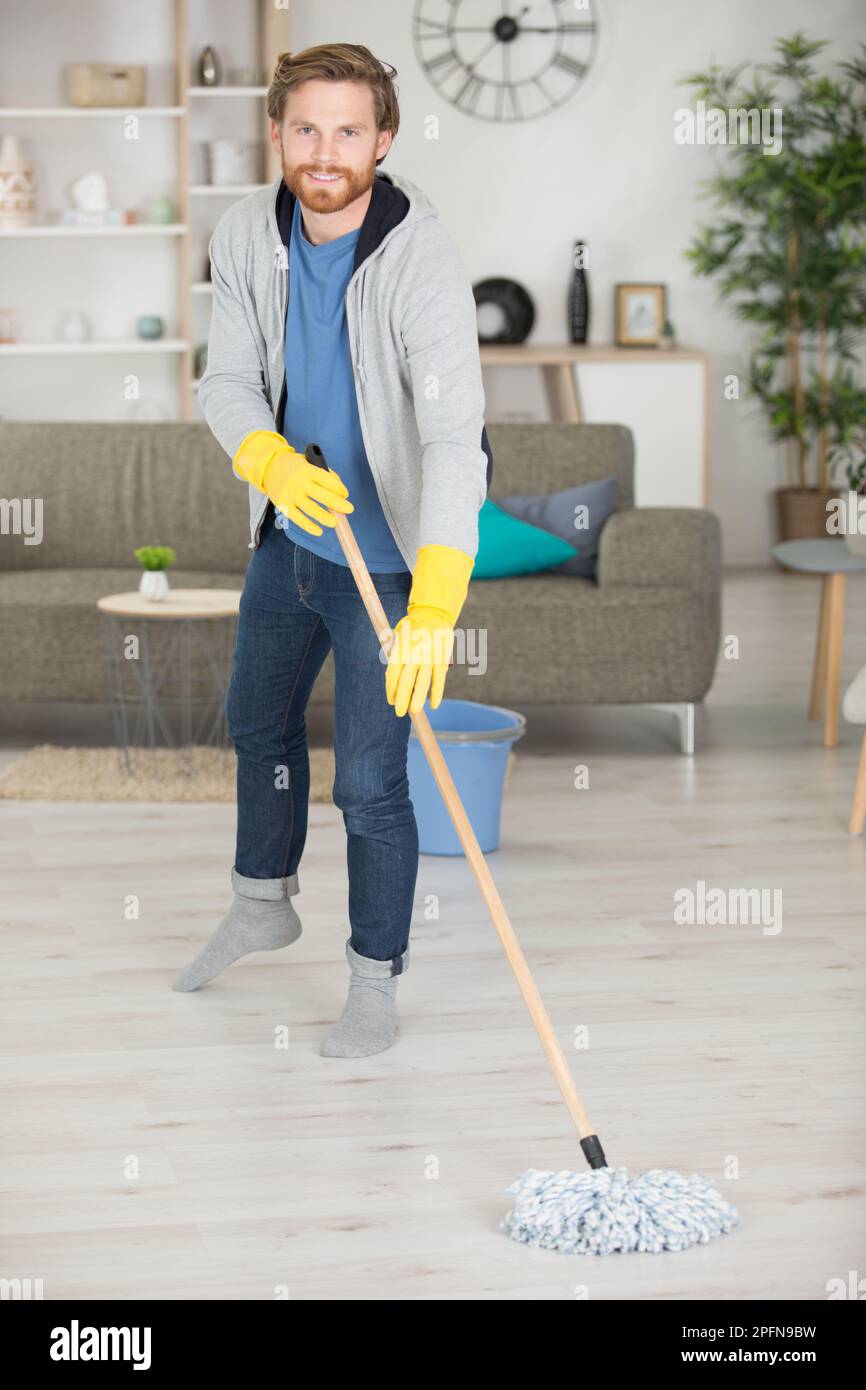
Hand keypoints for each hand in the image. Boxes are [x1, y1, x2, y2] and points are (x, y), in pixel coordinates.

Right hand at [233, 429, 352, 535]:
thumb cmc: (294, 466)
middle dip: (338, 504)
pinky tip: (319, 531)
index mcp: (307, 470)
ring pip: (311, 509)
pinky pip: (298, 519)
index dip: (339, 488)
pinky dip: (309, 526)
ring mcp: (291, 495)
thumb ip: (325, 473)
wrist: (268, 468)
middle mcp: (299, 483)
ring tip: (335, 522)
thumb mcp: (308, 462)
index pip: (327, 480)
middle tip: (349, 509)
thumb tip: (339, 489)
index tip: (345, 494)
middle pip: (322, 496)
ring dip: (325, 517)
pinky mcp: (284, 506)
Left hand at [385, 610, 455, 715]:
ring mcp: (430, 657)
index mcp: (401, 648)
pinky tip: (434, 704)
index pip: (393, 674)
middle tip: (399, 712)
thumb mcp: (397, 637)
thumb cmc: (411, 628)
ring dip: (419, 699)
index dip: (391, 689)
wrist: (433, 613)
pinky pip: (440, 680)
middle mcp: (415, 653)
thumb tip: (391, 682)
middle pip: (407, 681)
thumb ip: (395, 657)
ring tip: (415, 711)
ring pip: (424, 683)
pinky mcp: (442, 659)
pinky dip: (437, 693)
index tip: (391, 700)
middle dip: (402, 699)